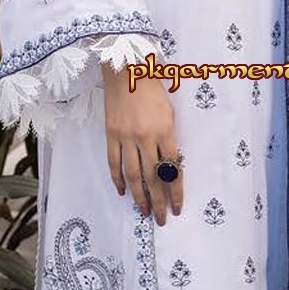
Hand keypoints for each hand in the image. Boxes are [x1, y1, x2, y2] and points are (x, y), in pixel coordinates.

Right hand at [101, 62, 182, 225]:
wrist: (126, 71)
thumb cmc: (153, 89)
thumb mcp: (170, 113)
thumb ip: (169, 139)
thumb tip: (170, 166)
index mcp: (166, 131)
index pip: (173, 170)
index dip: (176, 192)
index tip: (178, 208)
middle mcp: (146, 137)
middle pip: (153, 178)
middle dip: (158, 201)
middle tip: (161, 218)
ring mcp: (126, 137)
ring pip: (133, 175)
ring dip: (139, 196)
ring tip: (144, 212)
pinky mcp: (111, 135)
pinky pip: (114, 163)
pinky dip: (118, 180)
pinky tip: (123, 192)